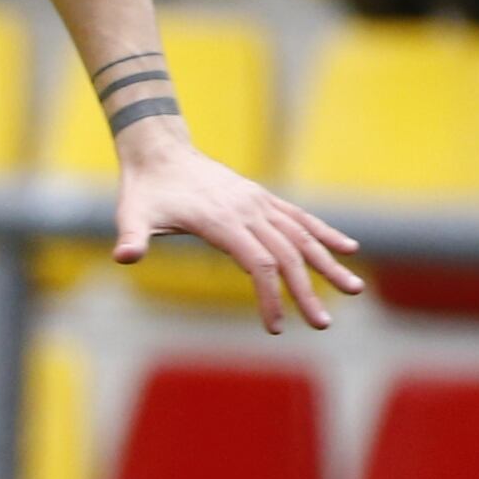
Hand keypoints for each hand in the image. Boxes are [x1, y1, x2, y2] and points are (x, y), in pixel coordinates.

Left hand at [112, 126, 364, 331]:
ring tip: (354, 289)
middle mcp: (247, 210)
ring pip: (301, 236)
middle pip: (286, 254)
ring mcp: (258, 202)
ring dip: (327, 264)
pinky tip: (348, 248)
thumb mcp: (132, 213)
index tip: (275, 327)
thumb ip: (131, 236)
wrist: (158, 150)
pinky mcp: (261, 198)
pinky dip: (324, 233)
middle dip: (305, 291)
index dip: (270, 296)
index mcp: (221, 220)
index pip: (258, 264)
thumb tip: (124, 256)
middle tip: (323, 325)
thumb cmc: (144, 188)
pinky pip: (299, 217)